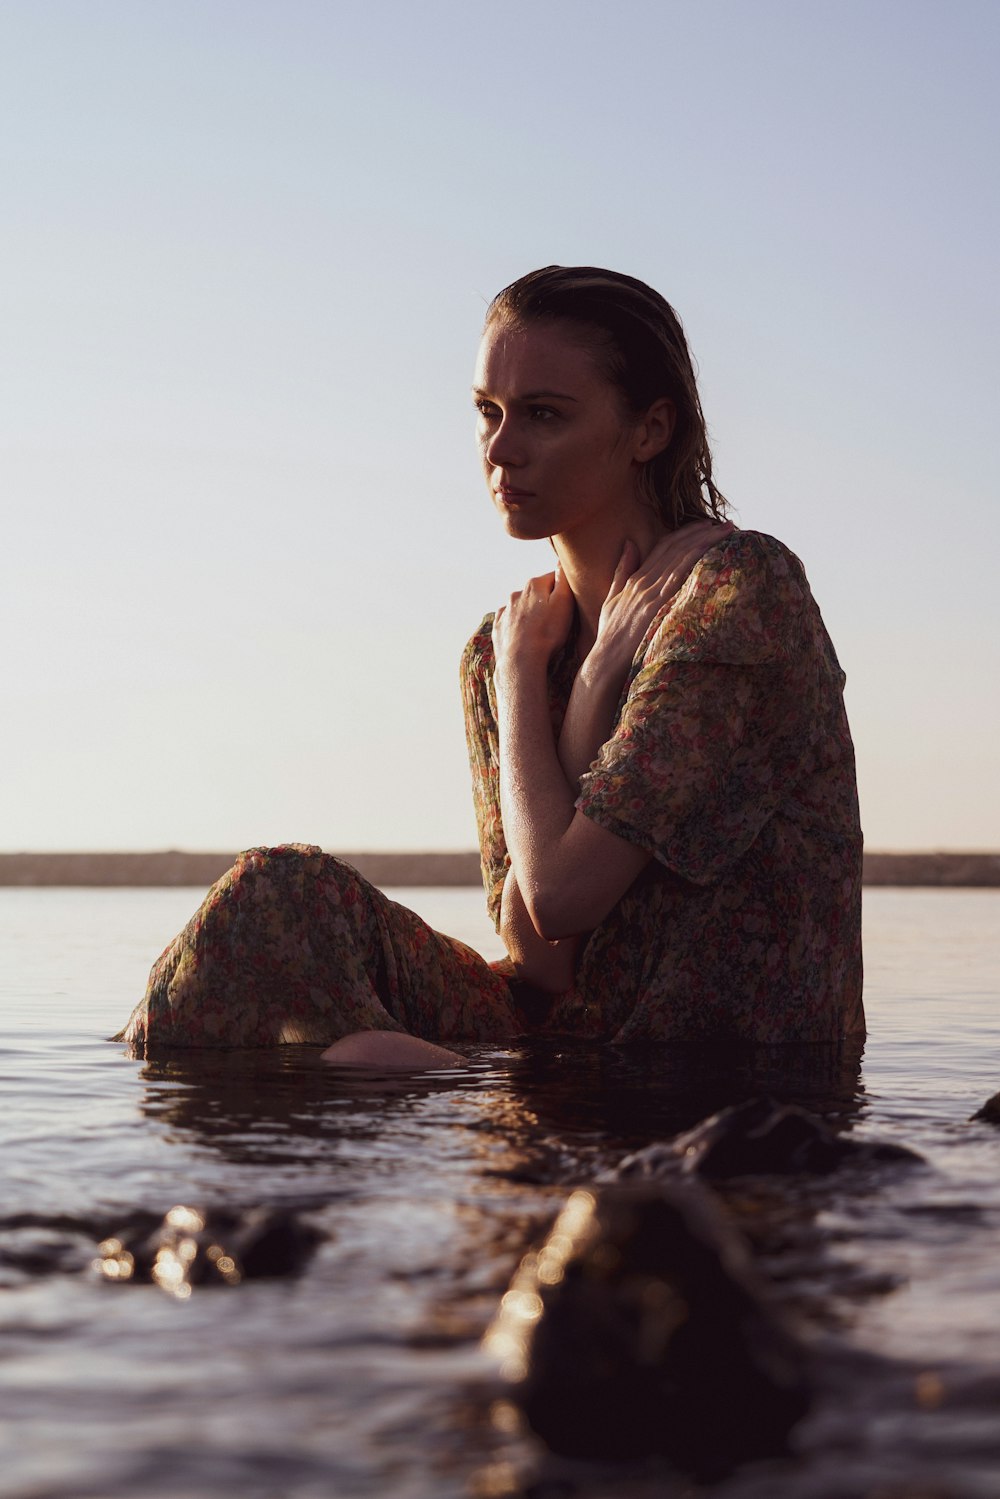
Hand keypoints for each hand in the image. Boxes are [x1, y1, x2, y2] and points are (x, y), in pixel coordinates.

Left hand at [492, 563, 574, 684]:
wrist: (520, 661)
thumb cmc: (547, 633)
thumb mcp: (564, 603)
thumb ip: (564, 580)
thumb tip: (563, 562)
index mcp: (534, 585)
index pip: (555, 578)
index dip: (566, 589)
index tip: (572, 602)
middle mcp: (516, 594)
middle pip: (537, 593)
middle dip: (547, 601)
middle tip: (558, 619)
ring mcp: (505, 612)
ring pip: (522, 606)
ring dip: (531, 613)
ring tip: (541, 630)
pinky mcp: (498, 628)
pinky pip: (510, 622)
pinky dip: (517, 625)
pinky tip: (525, 636)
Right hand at [592, 520, 733, 675]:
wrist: (605, 661)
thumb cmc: (611, 637)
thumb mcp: (612, 599)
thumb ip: (622, 571)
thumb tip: (630, 543)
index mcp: (635, 579)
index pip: (664, 546)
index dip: (686, 533)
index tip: (706, 525)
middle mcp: (643, 581)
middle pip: (676, 547)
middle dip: (702, 532)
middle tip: (727, 524)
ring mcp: (649, 593)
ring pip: (680, 558)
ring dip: (705, 542)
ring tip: (727, 532)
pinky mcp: (655, 606)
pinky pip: (677, 578)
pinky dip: (693, 562)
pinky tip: (710, 553)